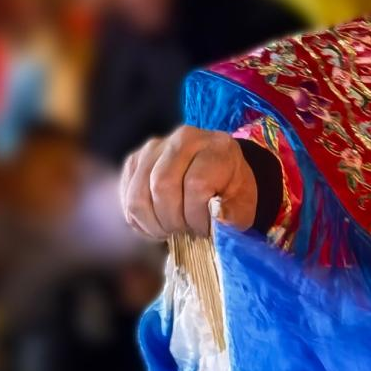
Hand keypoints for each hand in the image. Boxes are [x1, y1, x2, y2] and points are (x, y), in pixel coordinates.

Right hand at [118, 127, 257, 239]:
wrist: (221, 175)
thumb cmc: (232, 192)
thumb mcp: (243, 205)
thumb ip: (230, 215)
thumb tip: (213, 219)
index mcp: (216, 147)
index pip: (196, 184)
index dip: (196, 216)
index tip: (204, 230)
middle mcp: (183, 139)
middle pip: (162, 187)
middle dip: (172, 220)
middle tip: (184, 232)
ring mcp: (154, 148)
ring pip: (138, 194)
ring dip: (153, 223)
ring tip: (171, 231)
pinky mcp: (134, 161)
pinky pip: (126, 196)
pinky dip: (139, 219)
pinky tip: (157, 224)